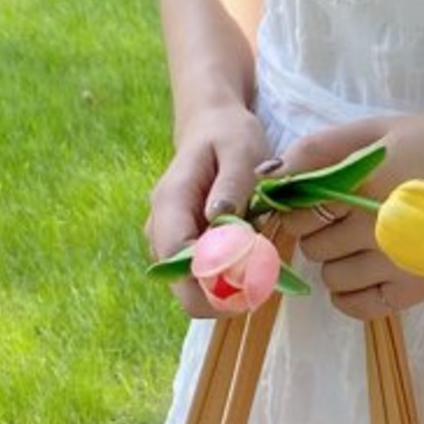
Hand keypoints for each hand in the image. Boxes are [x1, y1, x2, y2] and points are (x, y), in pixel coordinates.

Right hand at [144, 105, 271, 317]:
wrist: (213, 127)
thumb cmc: (229, 137)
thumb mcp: (241, 151)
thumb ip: (232, 187)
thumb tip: (220, 219)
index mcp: (169, 204)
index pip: (178, 259)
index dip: (214, 280)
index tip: (253, 277)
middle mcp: (159, 230)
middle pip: (184, 289)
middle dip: (225, 295)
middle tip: (264, 279)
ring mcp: (168, 245)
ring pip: (194, 293)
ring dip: (230, 292)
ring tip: (260, 264)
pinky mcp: (182, 254)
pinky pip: (203, 285)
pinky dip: (229, 284)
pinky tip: (250, 261)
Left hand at [276, 112, 423, 320]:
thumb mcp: (378, 129)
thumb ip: (321, 148)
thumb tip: (271, 176)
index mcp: (363, 183)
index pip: (297, 211)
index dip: (296, 207)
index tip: (311, 201)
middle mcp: (376, 228)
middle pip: (312, 245)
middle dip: (317, 232)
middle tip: (342, 219)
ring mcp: (396, 264)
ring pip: (331, 277)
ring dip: (334, 262)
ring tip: (358, 244)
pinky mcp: (413, 290)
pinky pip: (356, 307)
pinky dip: (347, 296)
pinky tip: (359, 276)